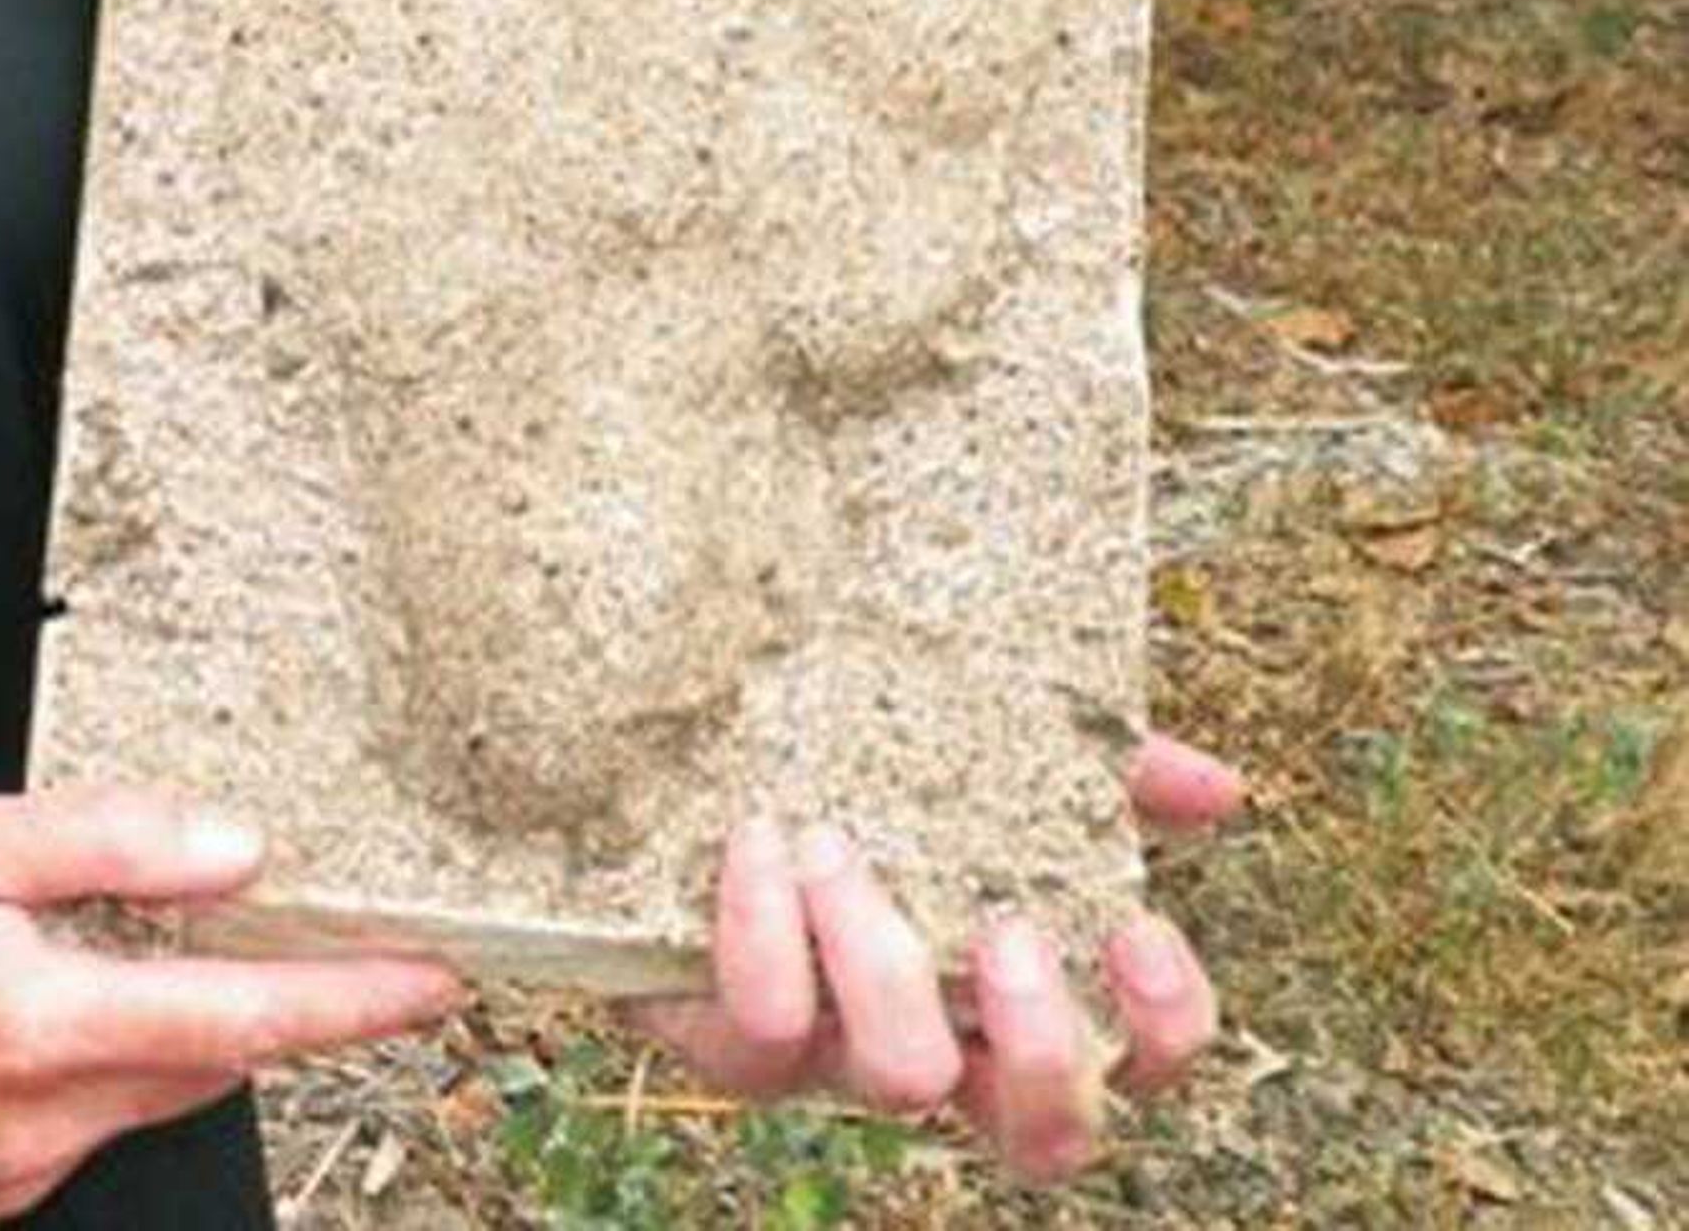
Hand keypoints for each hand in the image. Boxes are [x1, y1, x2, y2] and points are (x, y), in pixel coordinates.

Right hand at [0, 787, 458, 1224]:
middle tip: (217, 915)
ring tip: (44, 951)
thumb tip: (231, 853)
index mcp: (26, 1026)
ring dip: (135, 1028)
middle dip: (228, 996)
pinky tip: (3, 1011)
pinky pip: (70, 1127)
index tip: (426, 985)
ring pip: (132, 1095)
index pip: (233, 1021)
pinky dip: (74, 1065)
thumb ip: (106, 844)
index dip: (343, 1002)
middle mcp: (23, 1125)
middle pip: (192, 1063)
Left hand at [631, 734, 1244, 1181]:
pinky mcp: (721, 1037)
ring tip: (839, 843)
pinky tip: (760, 835)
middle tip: (1006, 930)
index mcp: (1009, 992)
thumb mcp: (976, 746)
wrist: (663, 764)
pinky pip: (757, 1032)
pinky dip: (761, 931)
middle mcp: (937, 1046)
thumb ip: (1098, 765)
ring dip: (885, 963)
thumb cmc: (845, 766)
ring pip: (899, 1081)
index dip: (1163, 1030)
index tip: (1136, 930)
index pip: (1136, 1065)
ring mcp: (832, 1056)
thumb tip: (1221, 788)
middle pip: (1046, 1139)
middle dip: (1044, 1044)